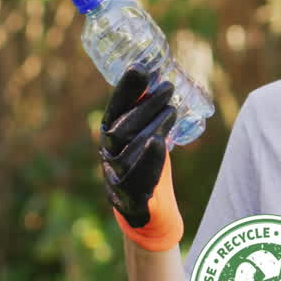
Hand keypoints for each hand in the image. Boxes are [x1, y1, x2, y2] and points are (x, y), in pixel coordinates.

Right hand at [99, 62, 183, 250]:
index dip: (125, 89)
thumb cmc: (149, 166)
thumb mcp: (148, 134)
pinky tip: (160, 144)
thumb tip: (158, 75)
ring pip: (126, 151)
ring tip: (171, 112)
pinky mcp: (130, 199)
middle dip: (144, 106)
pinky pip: (135, 179)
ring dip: (150, 127)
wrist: (150, 212)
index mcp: (111, 137)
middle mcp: (109, 156)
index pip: (114, 110)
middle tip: (168, 88)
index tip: (141, 68)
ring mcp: (116, 178)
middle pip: (118, 129)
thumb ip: (148, 112)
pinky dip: (148, 160)